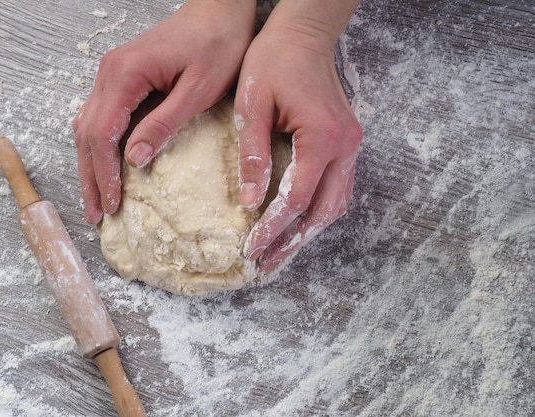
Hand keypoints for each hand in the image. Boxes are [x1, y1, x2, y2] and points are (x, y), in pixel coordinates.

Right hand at [73, 0, 255, 223]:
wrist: (220, 9)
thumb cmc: (217, 44)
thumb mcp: (197, 90)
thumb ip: (163, 123)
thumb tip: (134, 160)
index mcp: (126, 74)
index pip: (102, 134)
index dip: (104, 174)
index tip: (111, 204)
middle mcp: (110, 73)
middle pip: (87, 133)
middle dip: (90, 177)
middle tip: (94, 214)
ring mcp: (112, 73)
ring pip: (88, 126)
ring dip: (90, 164)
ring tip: (96, 198)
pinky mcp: (122, 76)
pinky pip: (101, 116)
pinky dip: (99, 145)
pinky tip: (105, 165)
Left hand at [234, 1, 361, 270]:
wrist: (304, 32)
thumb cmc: (275, 60)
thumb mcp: (252, 105)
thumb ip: (251, 155)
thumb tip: (248, 201)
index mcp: (322, 137)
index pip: (297, 198)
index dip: (272, 227)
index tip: (250, 249)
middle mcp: (345, 145)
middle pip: (324, 210)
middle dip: (294, 240)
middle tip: (267, 263)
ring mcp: (350, 144)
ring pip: (336, 203)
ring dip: (309, 231)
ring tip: (281, 251)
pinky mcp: (346, 142)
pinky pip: (337, 188)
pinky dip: (317, 211)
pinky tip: (297, 222)